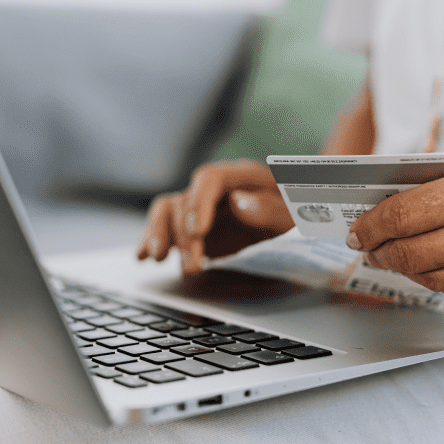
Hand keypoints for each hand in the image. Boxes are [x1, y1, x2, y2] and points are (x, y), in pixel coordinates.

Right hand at [137, 159, 294, 273]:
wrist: (299, 227)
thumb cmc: (300, 216)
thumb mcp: (296, 215)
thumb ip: (272, 209)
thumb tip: (240, 203)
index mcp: (242, 176)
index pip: (210, 178)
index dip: (199, 202)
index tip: (197, 230)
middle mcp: (215, 189)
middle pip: (184, 200)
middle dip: (182, 235)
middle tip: (193, 267)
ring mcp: (200, 208)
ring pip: (167, 211)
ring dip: (159, 235)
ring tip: (158, 259)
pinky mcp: (192, 229)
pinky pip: (164, 229)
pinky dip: (151, 241)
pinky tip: (143, 257)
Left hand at [346, 151, 443, 312]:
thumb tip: (404, 200)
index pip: (402, 215)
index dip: (370, 225)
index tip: (357, 229)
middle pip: (406, 253)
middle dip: (379, 251)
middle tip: (368, 247)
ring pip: (429, 279)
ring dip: (407, 268)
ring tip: (399, 255)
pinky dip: (441, 281)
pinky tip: (439, 267)